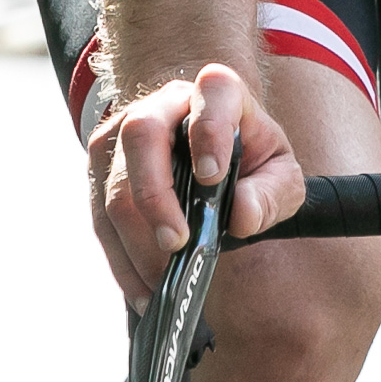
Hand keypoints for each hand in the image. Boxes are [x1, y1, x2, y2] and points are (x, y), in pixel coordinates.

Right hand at [88, 63, 305, 310]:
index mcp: (218, 92)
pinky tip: (142, 290)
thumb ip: (270, 194)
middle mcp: (166, 103)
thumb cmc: (251, 161)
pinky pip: (100, 215)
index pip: (211, 91)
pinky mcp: (104, 167)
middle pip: (141, 133)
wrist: (216, 156)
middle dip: (154, 194)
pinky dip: (120, 259)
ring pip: (113, 180)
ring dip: (134, 239)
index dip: (209, 129)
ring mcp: (126, 131)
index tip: (213, 177)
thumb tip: (241, 213)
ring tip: (161, 282)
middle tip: (176, 243)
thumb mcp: (279, 176)